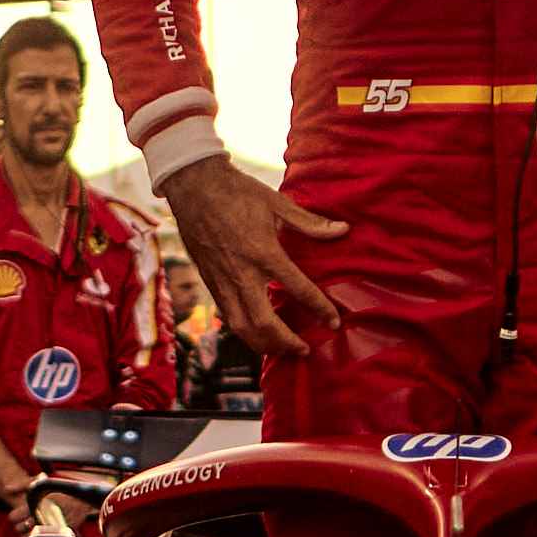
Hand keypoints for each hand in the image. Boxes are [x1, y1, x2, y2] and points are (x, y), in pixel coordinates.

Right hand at [162, 152, 345, 361]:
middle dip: (287, 342)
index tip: (334, 322)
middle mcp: (242, 273)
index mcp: (264, 252)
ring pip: (242, 328)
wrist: (193, 186)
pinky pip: (228, 317)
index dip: (320, 309)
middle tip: (304, 349)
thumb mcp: (277, 203)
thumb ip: (309, 223)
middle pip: (265, 324)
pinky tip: (257, 334)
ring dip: (264, 345)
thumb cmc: (237, 191)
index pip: (298, 289)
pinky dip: (244, 332)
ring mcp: (222, 281)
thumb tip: (343, 230)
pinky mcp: (209, 282)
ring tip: (281, 350)